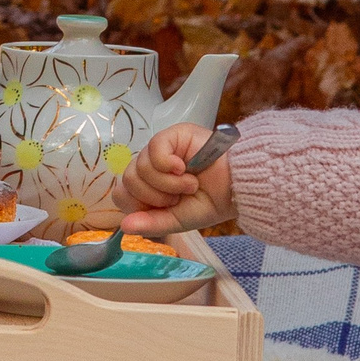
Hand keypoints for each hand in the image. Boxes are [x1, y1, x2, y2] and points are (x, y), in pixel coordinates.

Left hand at [119, 122, 237, 234]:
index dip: (138, 205)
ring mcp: (159, 150)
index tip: (164, 208)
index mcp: (148, 187)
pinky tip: (184, 168)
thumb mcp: (177, 221)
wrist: (237, 186)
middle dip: (156, 196)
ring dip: (168, 183)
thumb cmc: (211, 201)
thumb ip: (150, 224)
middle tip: (179, 196)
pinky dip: (168, 165)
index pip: (121, 194)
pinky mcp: (171, 135)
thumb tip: (125, 225)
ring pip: (140, 168)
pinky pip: (153, 150)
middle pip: (128, 181)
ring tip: (190, 183)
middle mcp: (150, 166)